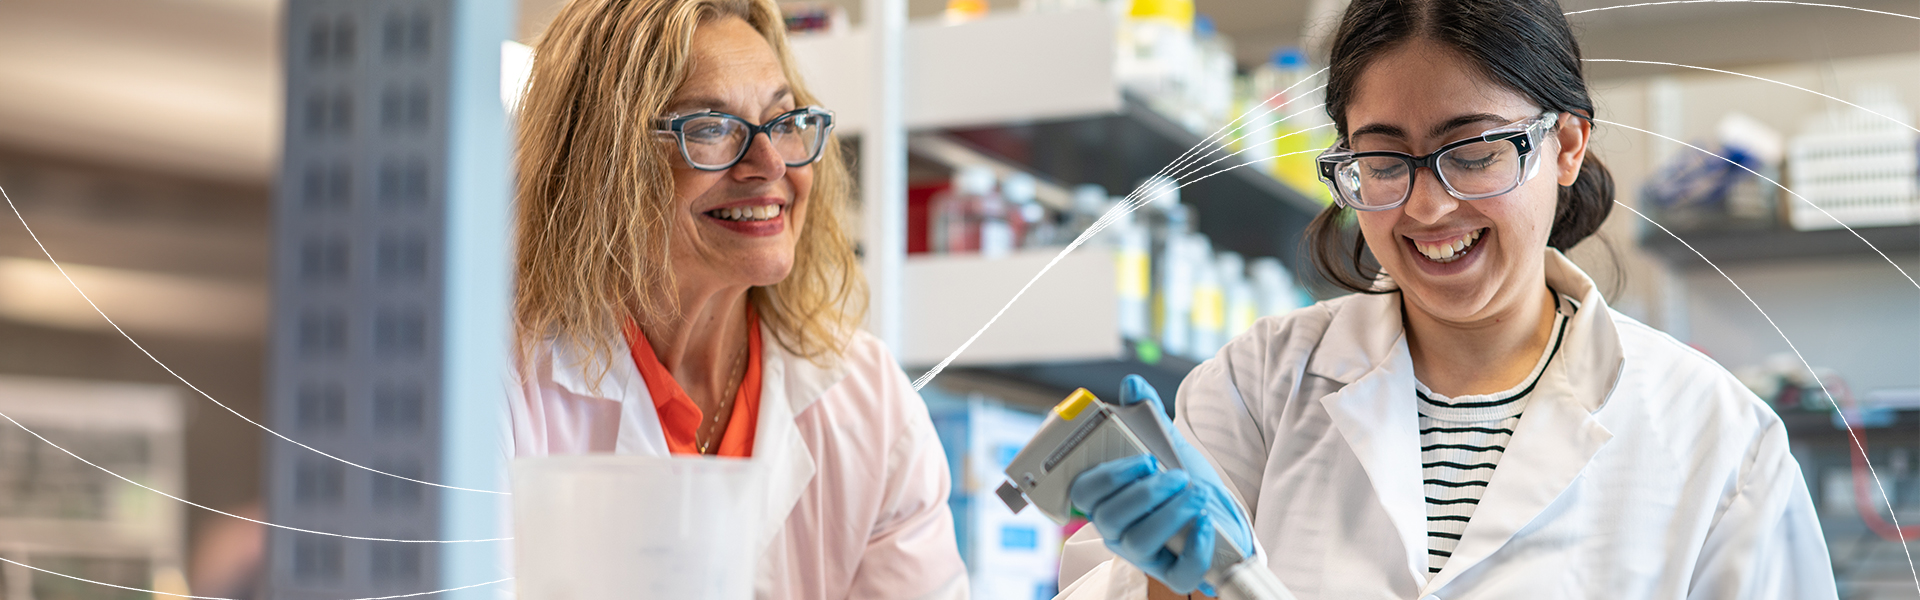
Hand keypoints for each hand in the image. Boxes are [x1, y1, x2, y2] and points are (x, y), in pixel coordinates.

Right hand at [1068, 375, 1253, 594]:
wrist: (1222, 514)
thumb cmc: (1186, 481)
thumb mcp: (1170, 446)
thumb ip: (1148, 417)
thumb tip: (1132, 384)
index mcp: (1107, 497)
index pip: (1085, 492)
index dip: (1108, 476)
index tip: (1145, 458)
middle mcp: (1117, 529)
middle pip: (1109, 519)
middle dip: (1144, 494)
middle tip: (1177, 475)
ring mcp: (1143, 555)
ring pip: (1138, 542)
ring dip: (1169, 515)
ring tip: (1197, 494)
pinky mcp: (1173, 574)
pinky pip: (1177, 573)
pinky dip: (1193, 548)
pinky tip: (1206, 522)